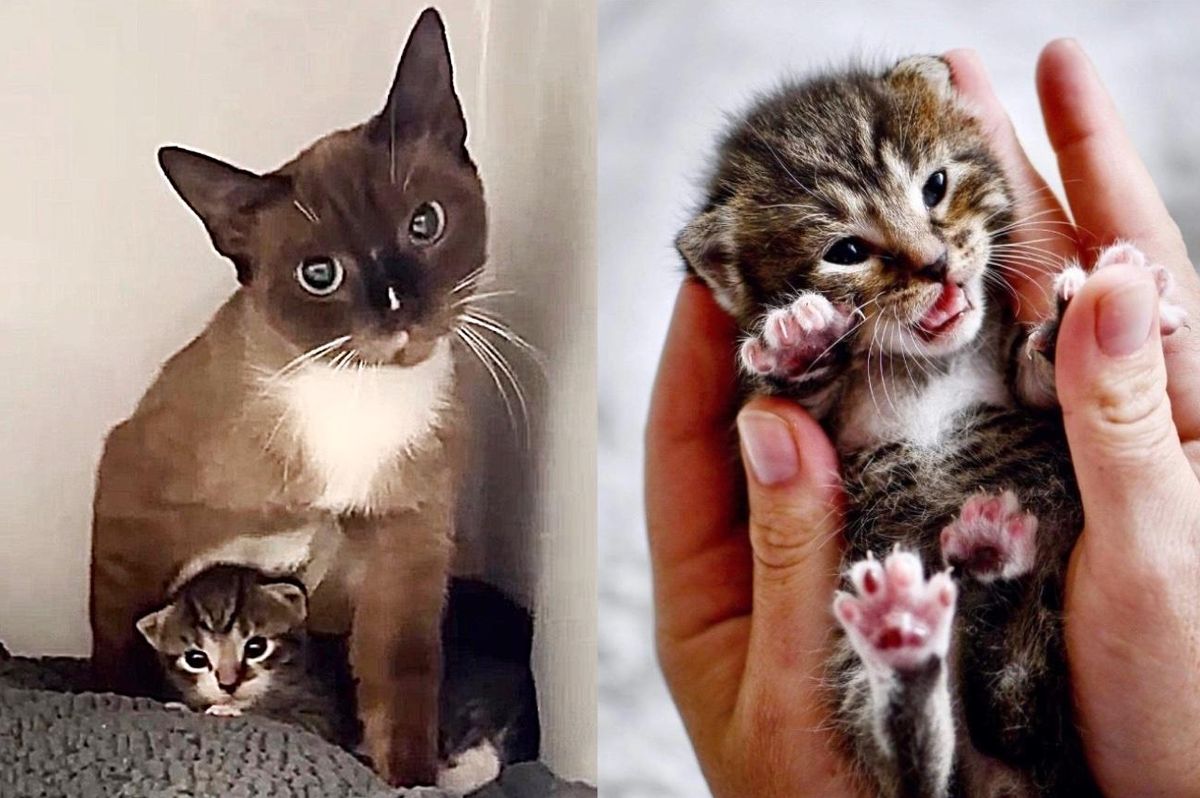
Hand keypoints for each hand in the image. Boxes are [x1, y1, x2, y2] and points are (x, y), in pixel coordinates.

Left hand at [645, 280, 864, 796]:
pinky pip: (870, 499)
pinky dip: (889, 445)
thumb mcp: (788, 690)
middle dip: (766, 353)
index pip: (680, 444)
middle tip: (797, 267)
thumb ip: (786, 563)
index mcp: (701, 592)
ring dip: (833, 388)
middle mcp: (751, 571)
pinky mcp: (870, 589)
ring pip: (811, 460)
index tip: (710, 273)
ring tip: (861, 306)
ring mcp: (809, 575)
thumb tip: (771, 431)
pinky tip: (918, 401)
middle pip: (745, 437)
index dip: (692, 355)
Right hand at [949, 40, 1199, 795]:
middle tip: (946, 86)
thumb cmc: (1188, 683)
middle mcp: (1112, 407)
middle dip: (1002, 165)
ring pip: (1005, 318)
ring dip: (958, 238)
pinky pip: (973, 396)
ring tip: (910, 172)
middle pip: (1053, 256)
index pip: (1124, 245)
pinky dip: (934, 339)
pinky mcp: (1017, 491)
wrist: (1163, 777)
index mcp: (1171, 404)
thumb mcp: (1163, 545)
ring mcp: (1059, 444)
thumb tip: (1105, 284)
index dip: (1086, 149)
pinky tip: (895, 309)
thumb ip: (1132, 418)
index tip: (1046, 62)